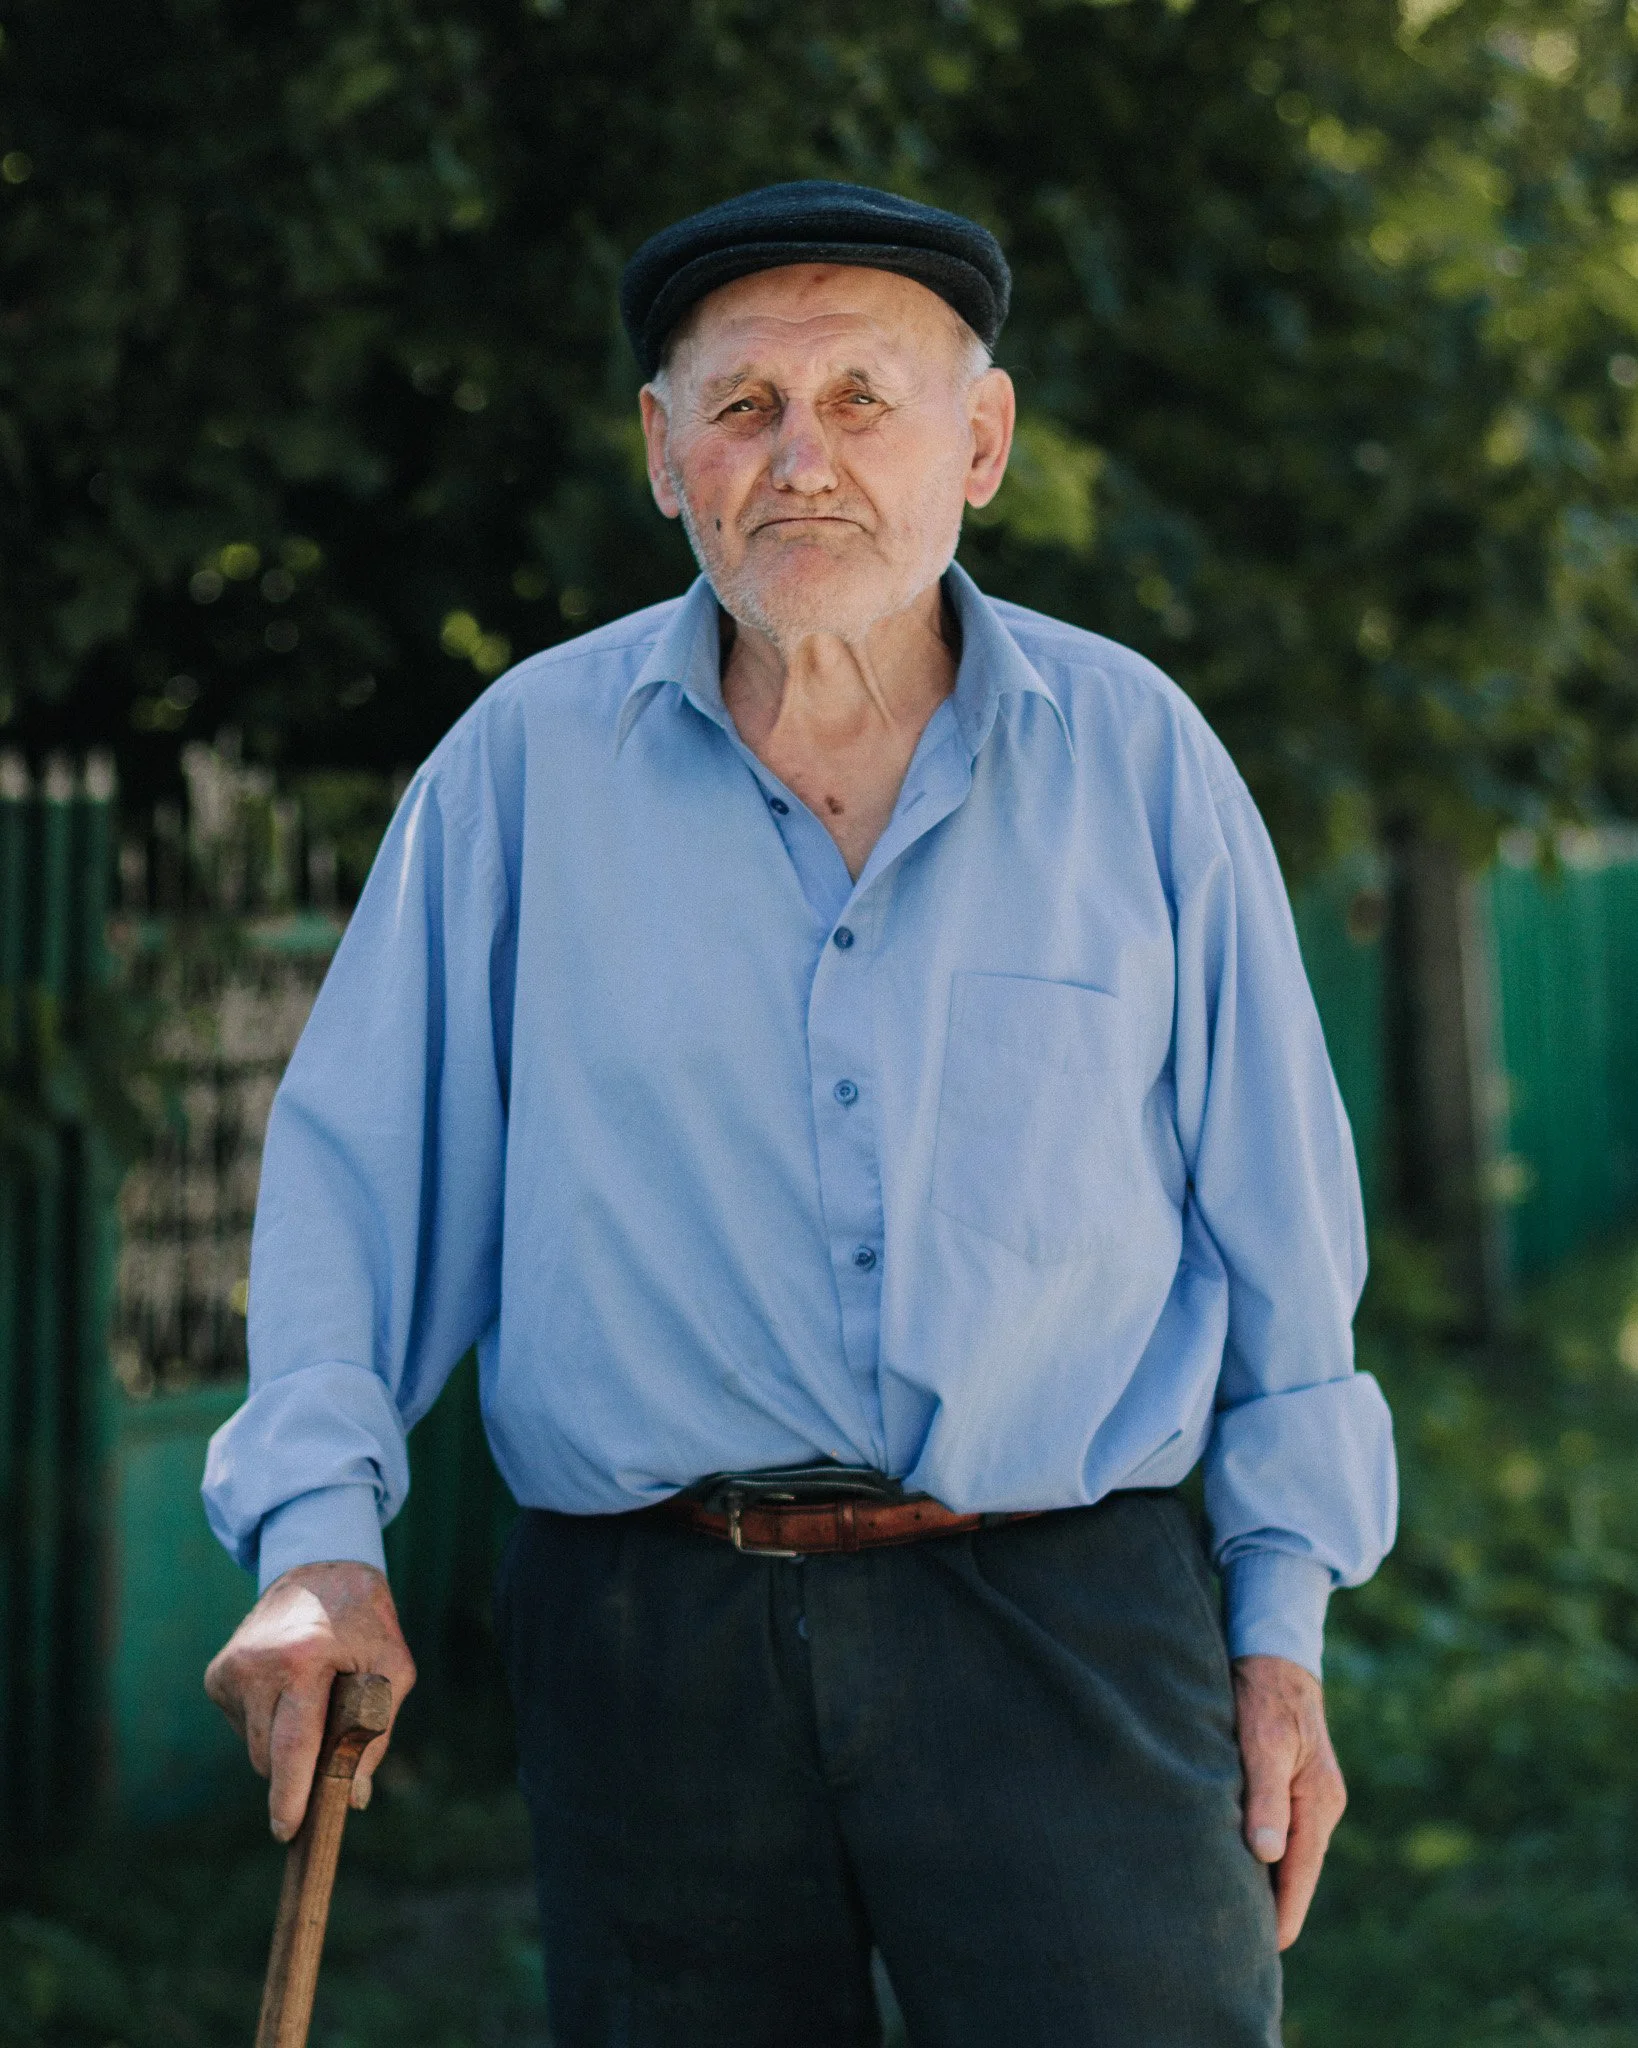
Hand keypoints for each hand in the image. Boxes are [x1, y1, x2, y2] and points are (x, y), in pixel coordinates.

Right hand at [205, 1561, 415, 1841]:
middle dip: (298, 1768)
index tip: (287, 1830)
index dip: (291, 1793)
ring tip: (313, 1700)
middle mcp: (256, 1664)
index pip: (293, 1742)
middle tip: (329, 1748)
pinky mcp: (216, 1675)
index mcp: (302, 1658)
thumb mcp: (393, 1666)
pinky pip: (243, 1727)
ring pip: (255, 1746)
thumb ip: (377, 1731)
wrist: (319, 1567)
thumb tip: (354, 1797)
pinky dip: (268, 1723)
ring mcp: (230, 1669)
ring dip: (284, 1744)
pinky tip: (289, 1690)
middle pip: (271, 1756)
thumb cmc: (365, 1621)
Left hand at [1232, 1653, 1346, 1950]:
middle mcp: (1321, 1805)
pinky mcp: (1294, 1786)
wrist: (1275, 1653)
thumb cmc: (1262, 1693)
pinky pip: (1283, 1832)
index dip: (1282, 1913)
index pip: (1301, 1873)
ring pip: (1290, 1854)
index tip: (1265, 1950)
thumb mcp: (1260, 1741)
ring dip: (1268, 1882)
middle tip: (1243, 1946)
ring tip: (1240, 1919)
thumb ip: (1264, 1797)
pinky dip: (1265, 1856)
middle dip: (1275, 1906)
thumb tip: (1266, 1855)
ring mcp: (1310, 1797)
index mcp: (1319, 1801)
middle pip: (1298, 1871)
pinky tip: (1243, 1870)